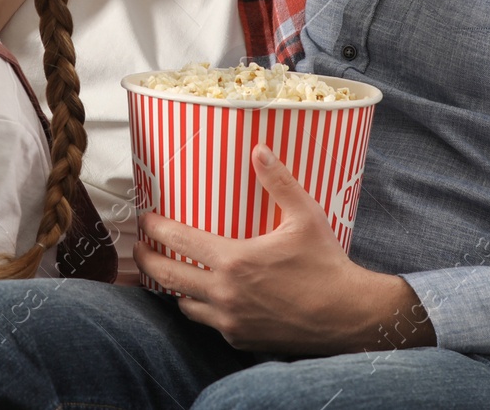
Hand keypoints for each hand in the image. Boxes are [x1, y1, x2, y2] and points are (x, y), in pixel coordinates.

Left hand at [134, 144, 434, 355]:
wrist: (348, 316)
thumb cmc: (327, 264)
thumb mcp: (305, 216)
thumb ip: (279, 182)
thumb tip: (259, 149)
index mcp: (234, 260)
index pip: (178, 240)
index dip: (155, 227)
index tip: (146, 219)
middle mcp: (225, 293)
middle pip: (167, 276)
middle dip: (147, 260)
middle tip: (140, 248)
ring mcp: (231, 320)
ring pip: (185, 304)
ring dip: (175, 287)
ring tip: (173, 272)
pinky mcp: (241, 339)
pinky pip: (211, 323)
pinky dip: (204, 309)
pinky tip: (209, 297)